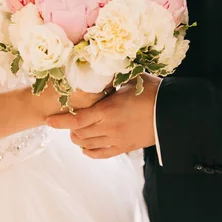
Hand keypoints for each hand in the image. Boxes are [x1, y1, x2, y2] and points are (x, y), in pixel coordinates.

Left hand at [46, 75, 161, 158]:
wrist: (174, 113)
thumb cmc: (154, 92)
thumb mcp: (130, 81)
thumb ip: (113, 78)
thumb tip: (101, 67)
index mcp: (108, 110)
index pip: (76, 119)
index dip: (60, 121)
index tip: (47, 120)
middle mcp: (109, 127)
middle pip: (78, 133)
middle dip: (69, 128)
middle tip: (67, 120)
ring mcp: (116, 140)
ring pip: (87, 144)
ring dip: (78, 138)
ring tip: (77, 131)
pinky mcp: (124, 147)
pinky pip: (100, 154)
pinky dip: (89, 151)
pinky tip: (86, 147)